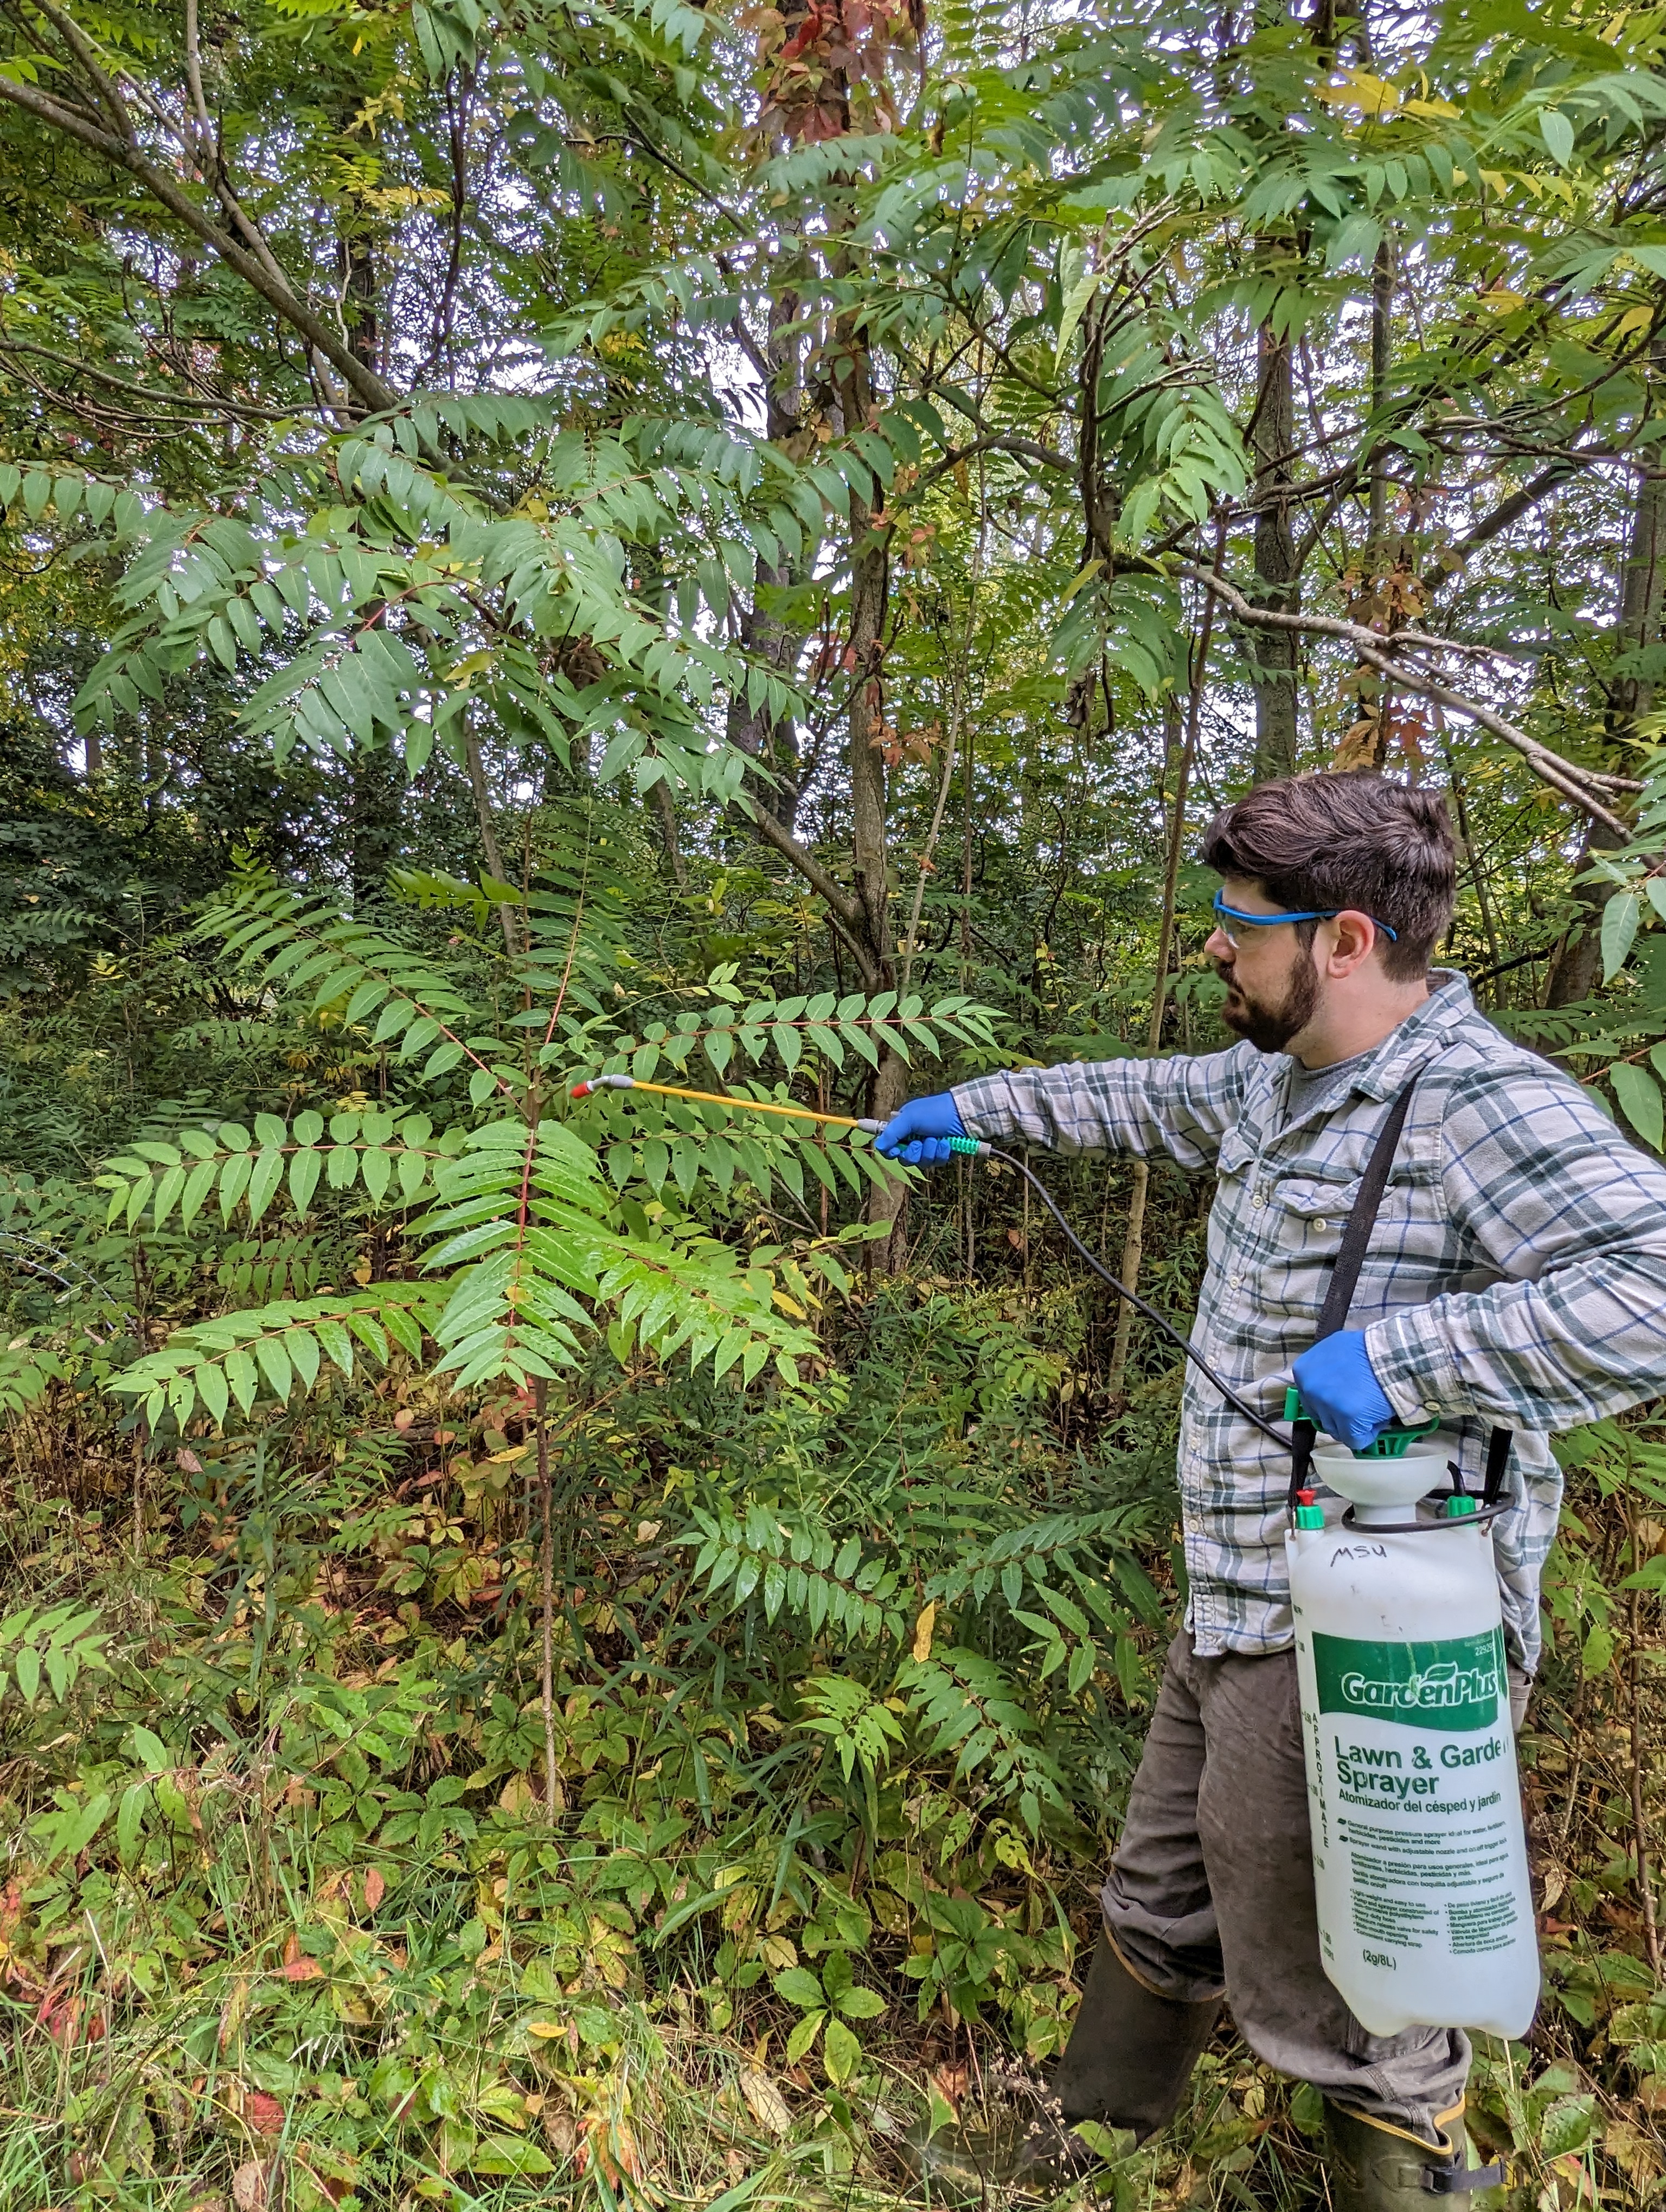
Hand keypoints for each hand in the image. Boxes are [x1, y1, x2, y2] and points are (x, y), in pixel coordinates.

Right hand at [875, 1091, 966, 1165]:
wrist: (964, 1115)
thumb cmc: (936, 1112)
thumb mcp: (910, 1118)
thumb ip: (892, 1132)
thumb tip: (878, 1147)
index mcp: (903, 1127)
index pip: (889, 1146)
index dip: (891, 1151)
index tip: (896, 1150)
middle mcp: (914, 1138)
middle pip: (904, 1158)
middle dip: (913, 1152)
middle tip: (920, 1142)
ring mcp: (928, 1147)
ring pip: (921, 1162)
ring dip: (929, 1151)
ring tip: (937, 1140)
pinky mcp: (941, 1154)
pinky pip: (936, 1162)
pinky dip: (941, 1153)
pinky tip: (947, 1144)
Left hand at [1291, 1329, 1396, 1452]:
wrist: (1394, 1354)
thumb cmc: (1368, 1349)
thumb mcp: (1335, 1349)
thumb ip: (1324, 1368)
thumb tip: (1327, 1385)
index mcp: (1303, 1370)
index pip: (1309, 1397)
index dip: (1329, 1400)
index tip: (1344, 1398)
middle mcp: (1310, 1389)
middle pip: (1321, 1415)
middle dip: (1339, 1415)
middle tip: (1359, 1405)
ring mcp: (1327, 1406)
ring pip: (1336, 1429)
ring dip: (1353, 1425)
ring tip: (1372, 1409)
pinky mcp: (1347, 1421)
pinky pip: (1354, 1440)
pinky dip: (1367, 1435)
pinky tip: (1378, 1420)